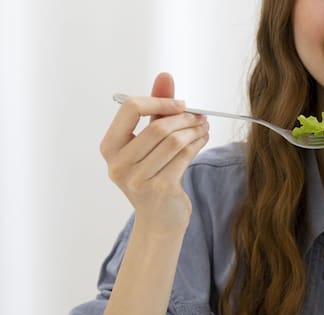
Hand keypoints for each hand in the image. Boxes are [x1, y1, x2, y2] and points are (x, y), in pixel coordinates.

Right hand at [100, 72, 208, 234]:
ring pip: (174, 141)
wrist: (159, 220)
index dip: (159, 101)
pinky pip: (184, 156)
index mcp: (109, 147)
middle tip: (200, 115)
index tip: (180, 103)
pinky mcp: (160, 189)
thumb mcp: (149, 141)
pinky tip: (203, 138)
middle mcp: (118, 164)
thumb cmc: (152, 175)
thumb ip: (155, 108)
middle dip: (184, 117)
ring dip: (194, 130)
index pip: (130, 109)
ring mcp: (137, 179)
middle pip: (158, 127)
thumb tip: (165, 76)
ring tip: (204, 126)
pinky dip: (198, 143)